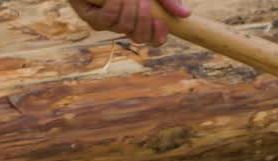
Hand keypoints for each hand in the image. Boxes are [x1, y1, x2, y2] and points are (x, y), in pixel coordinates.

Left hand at [68, 0, 190, 46]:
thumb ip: (169, 0)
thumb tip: (186, 14)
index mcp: (143, 19)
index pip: (154, 39)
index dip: (159, 36)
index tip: (162, 23)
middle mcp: (126, 25)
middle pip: (140, 38)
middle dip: (144, 20)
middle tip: (144, 1)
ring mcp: (108, 23)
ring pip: (124, 29)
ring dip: (129, 10)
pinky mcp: (91, 17)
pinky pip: (106, 20)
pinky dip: (114, 7)